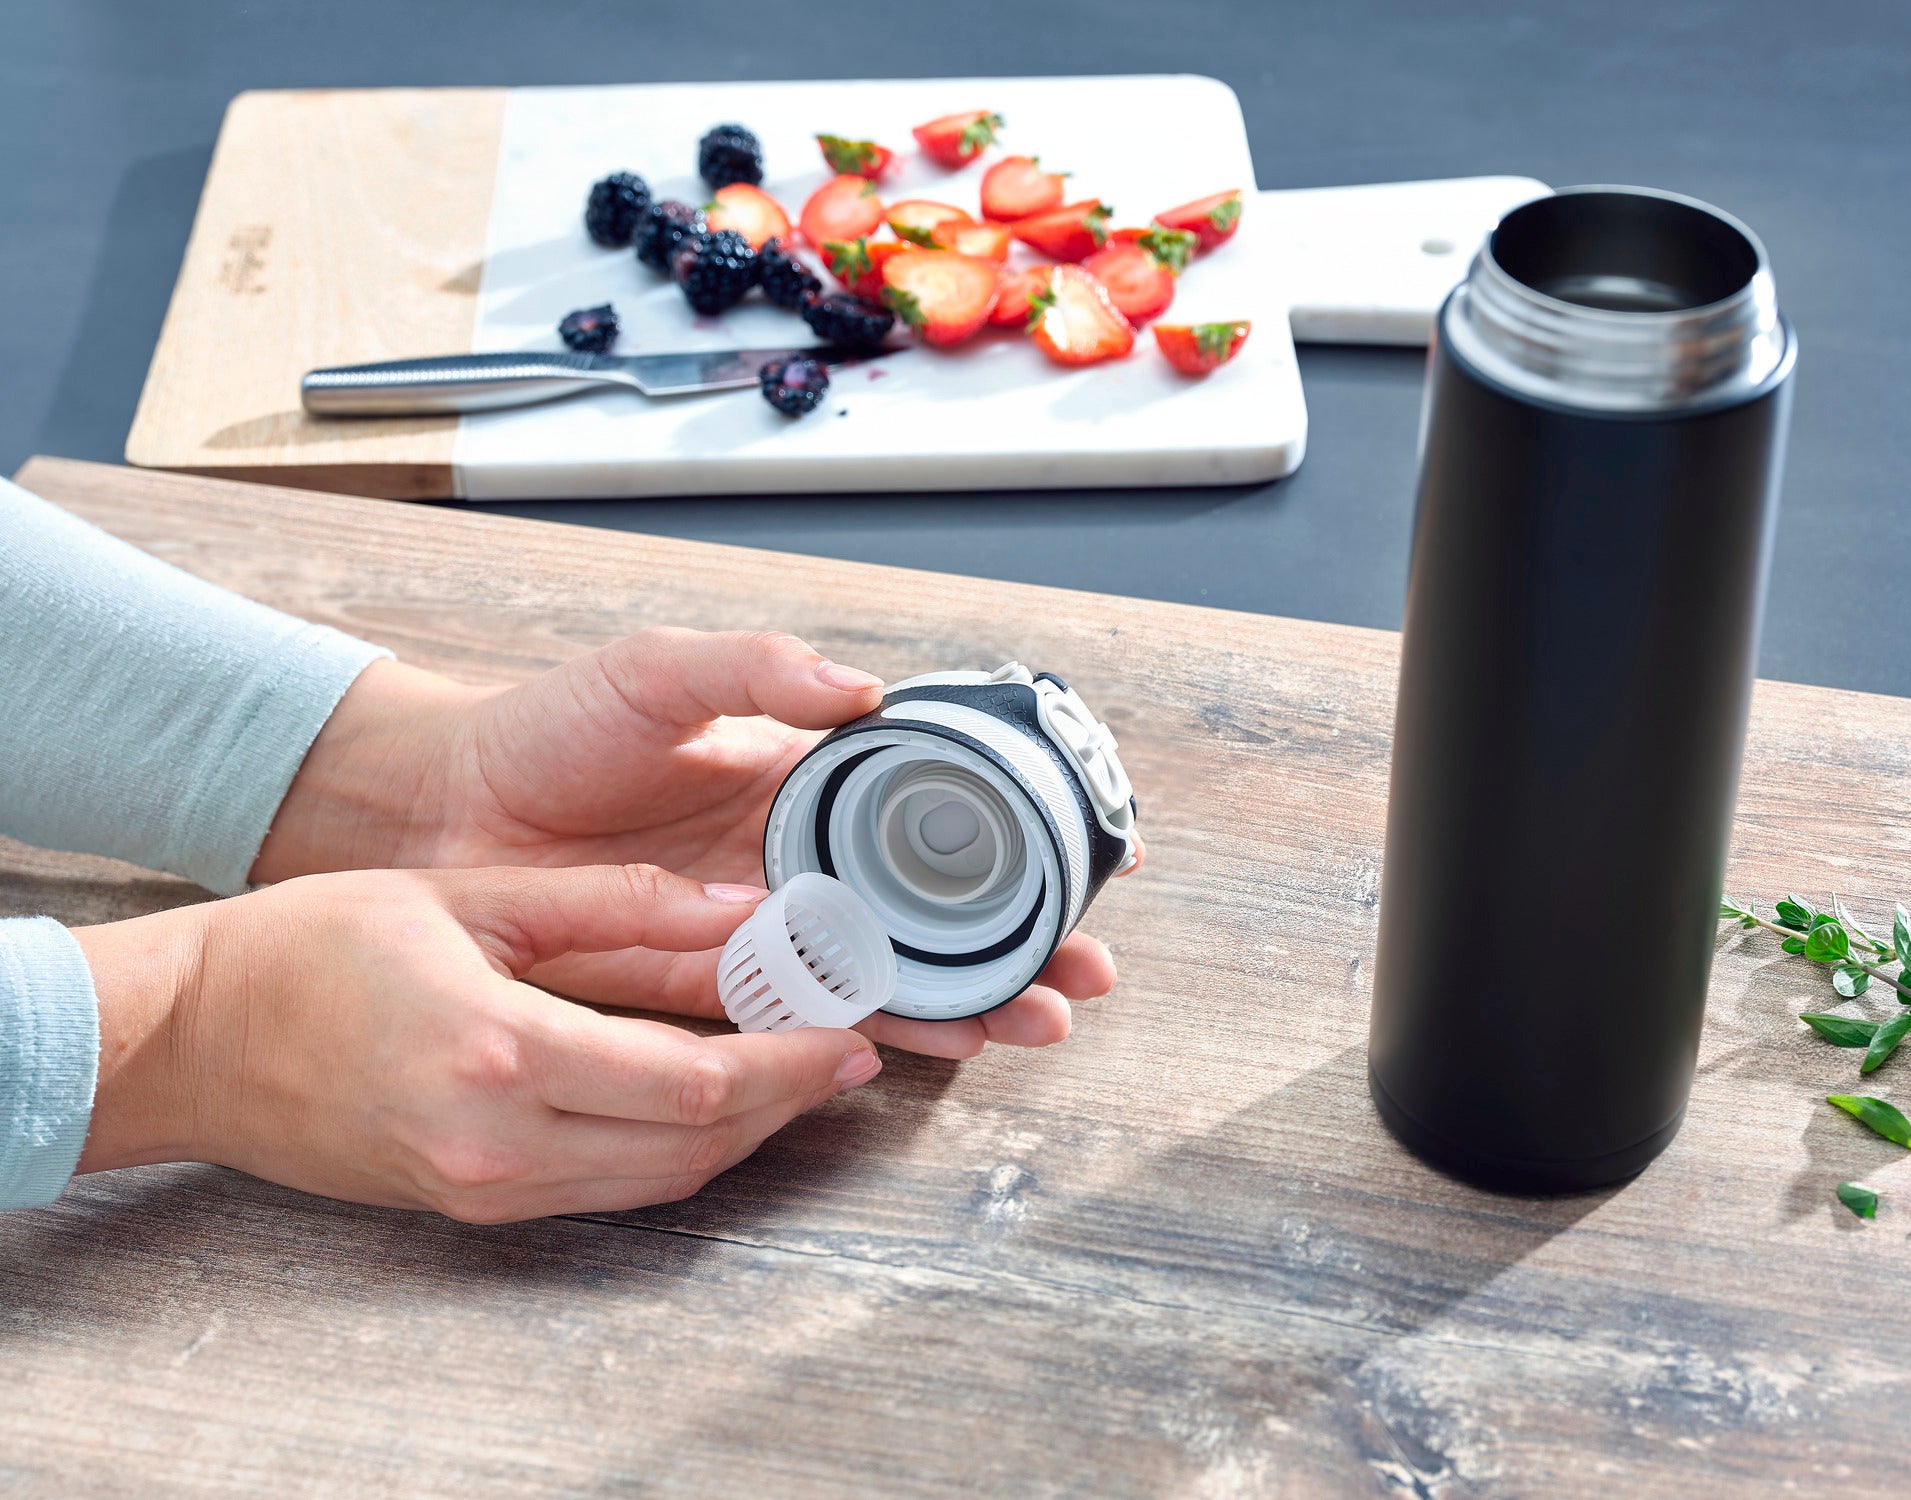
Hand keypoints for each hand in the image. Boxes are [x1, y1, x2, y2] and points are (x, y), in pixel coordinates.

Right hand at [72, 865, 879, 1220]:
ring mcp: (482, 1188)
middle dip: (788, 1102)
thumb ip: (612, 904)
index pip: (692, 1083)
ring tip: (797, 1075)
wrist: (190, 1040)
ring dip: (741, 1134)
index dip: (789, 1063)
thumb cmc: (311, 949)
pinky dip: (674, 1152)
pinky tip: (708, 1102)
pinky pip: (606, 1190)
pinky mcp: (470, 1204)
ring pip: (659, 1181)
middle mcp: (498, 1144)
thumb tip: (734, 904)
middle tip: (849, 1052)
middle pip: (693, 1145)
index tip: (849, 1030)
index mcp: (501, 1053)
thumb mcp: (470, 898)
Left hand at [254, 630, 1136, 1056]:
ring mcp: (754, 937)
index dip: (1004, 840)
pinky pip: (799, 1022)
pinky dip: (869, 1037)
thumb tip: (862, 687)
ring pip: (882, 978)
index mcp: (798, 789)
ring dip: (963, 1002)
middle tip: (1081, 971)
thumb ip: (755, 671)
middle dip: (1012, 945)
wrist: (439, 814)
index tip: (1080, 855)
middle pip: (928, 917)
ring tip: (1033, 1020)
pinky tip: (930, 1044)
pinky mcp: (703, 994)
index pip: (927, 819)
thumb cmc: (543, 732)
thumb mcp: (654, 673)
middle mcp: (793, 870)